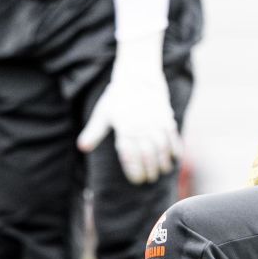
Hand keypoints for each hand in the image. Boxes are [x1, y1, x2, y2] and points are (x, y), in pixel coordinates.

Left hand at [77, 30, 180, 184]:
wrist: (137, 78)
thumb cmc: (117, 97)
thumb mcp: (103, 114)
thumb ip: (94, 132)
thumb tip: (82, 148)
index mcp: (124, 129)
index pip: (130, 156)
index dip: (134, 170)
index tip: (137, 180)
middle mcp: (141, 128)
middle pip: (147, 155)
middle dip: (150, 170)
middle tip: (150, 179)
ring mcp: (155, 123)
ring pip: (161, 148)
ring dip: (163, 162)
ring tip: (163, 171)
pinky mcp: (166, 118)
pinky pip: (172, 136)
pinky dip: (175, 148)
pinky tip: (175, 157)